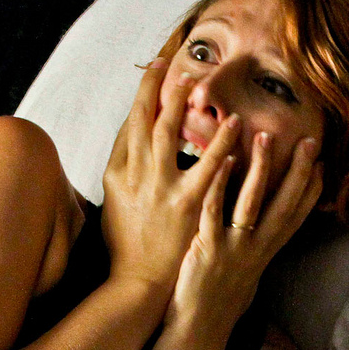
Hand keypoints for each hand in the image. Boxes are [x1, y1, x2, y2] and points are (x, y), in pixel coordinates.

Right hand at [101, 59, 241, 290]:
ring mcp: (160, 190)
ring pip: (170, 137)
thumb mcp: (114, 202)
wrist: (136, 282)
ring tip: (202, 86)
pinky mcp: (185, 207)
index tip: (157, 69)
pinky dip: (218, 148)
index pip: (130, 123)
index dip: (145, 93)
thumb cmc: (126, 243)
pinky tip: (234, 130)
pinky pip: (205, 171)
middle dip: (161, 90)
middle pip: (147, 122)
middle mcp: (135, 176)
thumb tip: (133, 137)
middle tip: (178, 67)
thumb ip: (124, 168)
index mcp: (117, 173)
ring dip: (185, 107)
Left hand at [155, 132, 321, 349]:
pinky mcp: (208, 250)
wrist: (198, 332)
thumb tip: (258, 236)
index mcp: (265, 254)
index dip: (311, 190)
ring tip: (265, 136)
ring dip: (261, 168)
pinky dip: (221, 186)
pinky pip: (215, 212)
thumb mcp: (245, 277)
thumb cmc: (217, 305)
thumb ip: (253, 253)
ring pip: (252, 203)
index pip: (296, 217)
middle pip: (284, 205)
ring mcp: (234, 249)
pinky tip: (224, 161)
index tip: (322, 163)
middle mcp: (256, 250)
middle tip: (308, 141)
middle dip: (297, 171)